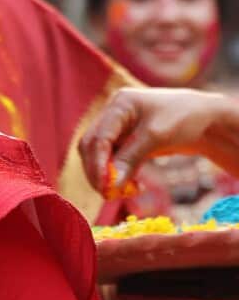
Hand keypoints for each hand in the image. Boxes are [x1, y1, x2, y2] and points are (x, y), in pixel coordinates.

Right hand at [81, 87, 238, 195]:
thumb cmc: (185, 118)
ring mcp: (119, 128)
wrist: (207, 120)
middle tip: (109, 194)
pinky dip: (119, 175)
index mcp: (119, 104)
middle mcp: (113, 115)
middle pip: (92, 146)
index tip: (104, 186)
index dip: (97, 163)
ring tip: (124, 192)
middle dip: (98, 171)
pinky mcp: (126, 142)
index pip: (98, 136)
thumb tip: (110, 184)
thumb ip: (130, 158)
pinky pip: (113, 161)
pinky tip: (133, 186)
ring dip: (107, 176)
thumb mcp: (157, 136)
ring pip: (99, 156)